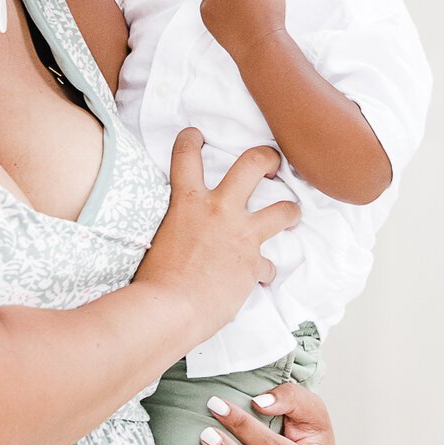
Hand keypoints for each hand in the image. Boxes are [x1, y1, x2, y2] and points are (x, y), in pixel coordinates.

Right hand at [134, 129, 300, 334]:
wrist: (170, 308)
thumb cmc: (153, 279)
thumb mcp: (157, 239)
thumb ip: (176, 228)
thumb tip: (181, 235)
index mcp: (186, 202)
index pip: (186, 156)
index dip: (191, 140)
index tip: (196, 136)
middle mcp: (218, 210)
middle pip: (253, 165)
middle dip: (267, 158)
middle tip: (272, 161)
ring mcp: (241, 235)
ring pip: (283, 209)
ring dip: (289, 211)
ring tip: (290, 214)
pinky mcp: (253, 263)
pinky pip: (268, 266)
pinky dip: (262, 272)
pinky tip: (256, 279)